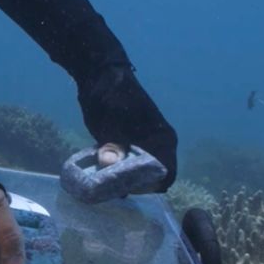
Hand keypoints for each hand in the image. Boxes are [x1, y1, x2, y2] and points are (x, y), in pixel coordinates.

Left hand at [77, 62, 177, 190]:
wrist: (100, 77)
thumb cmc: (111, 97)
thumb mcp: (110, 122)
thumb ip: (112, 144)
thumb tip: (109, 162)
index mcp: (163, 140)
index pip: (166, 175)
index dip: (148, 186)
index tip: (125, 185)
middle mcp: (158, 146)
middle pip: (150, 178)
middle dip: (131, 185)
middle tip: (107, 186)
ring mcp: (143, 146)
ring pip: (136, 174)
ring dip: (120, 179)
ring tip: (100, 181)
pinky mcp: (128, 146)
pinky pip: (125, 166)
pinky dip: (114, 172)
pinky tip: (98, 173)